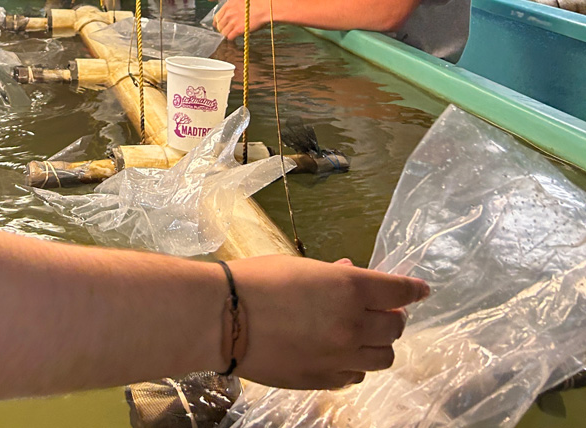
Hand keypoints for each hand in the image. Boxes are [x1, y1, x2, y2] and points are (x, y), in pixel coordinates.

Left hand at [213, 0, 271, 39]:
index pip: (216, 17)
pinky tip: (235, 37)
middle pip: (219, 26)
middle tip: (227, 31)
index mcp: (228, 5)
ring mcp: (233, 21)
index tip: (220, 26)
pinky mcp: (238, 29)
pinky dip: (231, 38)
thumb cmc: (256, 5)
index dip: (218, 23)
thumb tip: (226, 17)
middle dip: (222, 29)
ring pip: (223, 32)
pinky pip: (229, 37)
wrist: (265, 8)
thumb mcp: (239, 2)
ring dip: (227, 34)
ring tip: (232, 34)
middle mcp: (228, 13)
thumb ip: (231, 8)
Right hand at [230, 254, 428, 389]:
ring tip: (362, 334)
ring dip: (378, 343)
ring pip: (383, 357)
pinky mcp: (325, 380)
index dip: (413, 289)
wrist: (224, 319)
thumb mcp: (298, 266)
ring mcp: (341, 357)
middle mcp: (353, 324)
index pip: (398, 291)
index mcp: (349, 288)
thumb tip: (352, 273)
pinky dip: (355, 363)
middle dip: (392, 316)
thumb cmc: (257, 280)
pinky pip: (356, 375)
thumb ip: (332, 275)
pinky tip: (339, 353)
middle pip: (395, 327)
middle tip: (380, 310)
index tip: (421, 289)